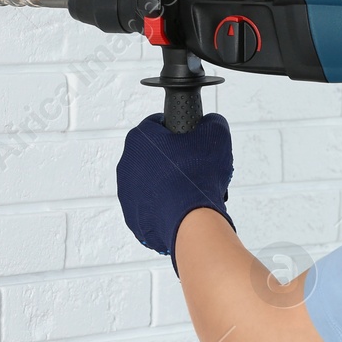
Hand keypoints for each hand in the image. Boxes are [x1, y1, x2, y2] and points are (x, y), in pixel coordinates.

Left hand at [116, 113, 234, 270]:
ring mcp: (127, 193)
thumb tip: (210, 124)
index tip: (192, 140)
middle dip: (173, 159)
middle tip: (196, 166)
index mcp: (140, 138)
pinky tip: (183, 207)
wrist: (190, 219)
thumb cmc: (198, 175)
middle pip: (153, 155)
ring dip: (168, 183)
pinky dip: (166, 205)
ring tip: (191, 191)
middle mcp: (126, 164)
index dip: (178, 130)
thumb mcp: (215, 133)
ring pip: (151, 182)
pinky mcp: (133, 217)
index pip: (157, 124)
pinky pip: (152, 206)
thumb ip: (212, 122)